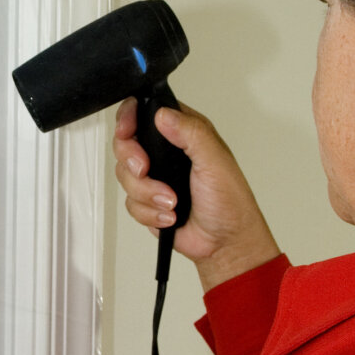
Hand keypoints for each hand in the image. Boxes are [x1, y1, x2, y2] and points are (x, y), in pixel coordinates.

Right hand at [113, 98, 279, 290]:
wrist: (224, 242)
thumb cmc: (230, 202)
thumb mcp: (215, 161)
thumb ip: (191, 133)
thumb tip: (164, 116)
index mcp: (182, 133)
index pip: (144, 112)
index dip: (128, 118)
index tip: (127, 131)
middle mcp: (164, 152)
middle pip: (125, 143)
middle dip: (132, 160)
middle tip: (146, 171)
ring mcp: (154, 176)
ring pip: (125, 176)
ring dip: (147, 193)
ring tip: (172, 201)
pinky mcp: (147, 200)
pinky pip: (130, 203)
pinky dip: (150, 212)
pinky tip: (170, 214)